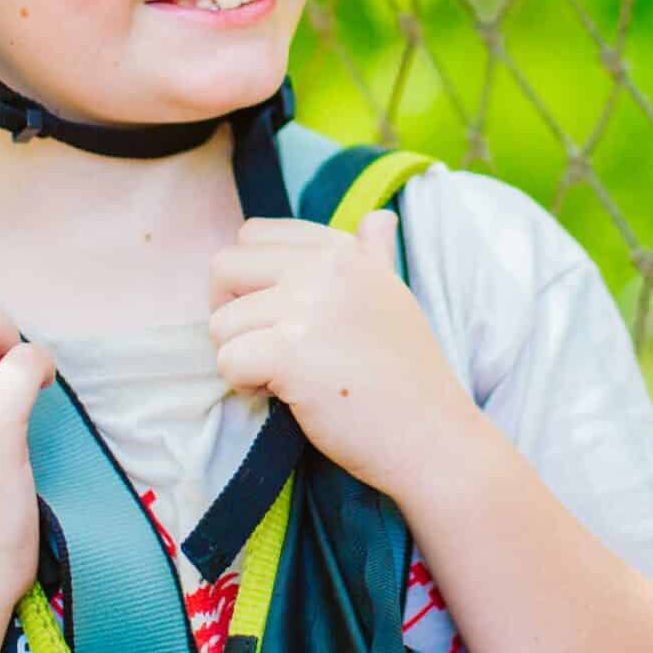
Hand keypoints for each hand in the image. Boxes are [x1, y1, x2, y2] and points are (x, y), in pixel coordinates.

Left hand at [208, 214, 484, 501]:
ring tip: (285, 377)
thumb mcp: (393, 296)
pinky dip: (244, 385)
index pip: (254, 235)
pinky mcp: (289, 353)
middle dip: (231, 312)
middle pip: (223, 268)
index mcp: (343, 250)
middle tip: (266, 347)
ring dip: (241, 355)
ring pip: (220, 322)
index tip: (279, 314)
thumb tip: (379, 217)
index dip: (249, 278)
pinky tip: (283, 395)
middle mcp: (324, 267)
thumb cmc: (408, 373)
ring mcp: (305, 307)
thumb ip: (374, 254)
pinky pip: (227, 361)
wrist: (431, 434)